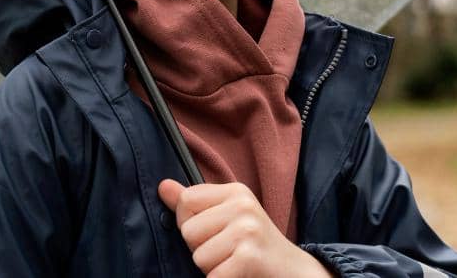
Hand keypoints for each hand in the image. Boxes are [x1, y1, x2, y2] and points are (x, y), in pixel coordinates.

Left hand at [158, 179, 334, 277]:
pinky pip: (212, 275)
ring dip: (212, 268)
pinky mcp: (249, 256)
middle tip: (229, 251)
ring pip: (198, 256)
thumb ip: (193, 203)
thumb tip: (162, 186)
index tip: (214, 232)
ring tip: (234, 262)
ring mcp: (247, 230)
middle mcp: (242, 205)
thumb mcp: (226, 216)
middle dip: (202, 249)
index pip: (186, 201)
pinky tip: (239, 274)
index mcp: (235, 191)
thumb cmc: (255, 245)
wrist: (294, 272)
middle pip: (188, 231)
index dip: (190, 223)